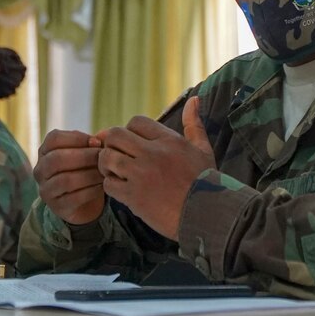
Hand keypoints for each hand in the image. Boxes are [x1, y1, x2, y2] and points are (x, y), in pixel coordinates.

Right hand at [33, 129, 105, 225]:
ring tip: (104, 172)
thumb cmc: (84, 169)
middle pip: (57, 159)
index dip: (77, 138)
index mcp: (44, 151)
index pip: (54, 139)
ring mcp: (45, 190)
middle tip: (103, 157)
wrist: (83, 201)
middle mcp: (40, 170)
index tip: (97, 142)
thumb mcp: (85, 153)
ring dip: (89, 174)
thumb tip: (97, 141)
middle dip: (84, 156)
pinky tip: (102, 186)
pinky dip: (91, 190)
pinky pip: (73, 198)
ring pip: (65, 180)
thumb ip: (91, 144)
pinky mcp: (56, 206)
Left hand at [98, 97, 214, 239]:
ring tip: (114, 172)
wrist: (208, 215)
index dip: (130, 130)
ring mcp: (141, 175)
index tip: (132, 143)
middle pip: (115, 135)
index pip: (137, 122)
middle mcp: (153, 154)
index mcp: (169, 140)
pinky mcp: (134, 197)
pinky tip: (120, 189)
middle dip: (111, 144)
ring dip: (106, 165)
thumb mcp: (203, 149)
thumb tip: (194, 99)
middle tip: (117, 155)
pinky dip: (110, 186)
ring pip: (107, 158)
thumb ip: (194, 124)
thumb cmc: (206, 182)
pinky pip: (108, 184)